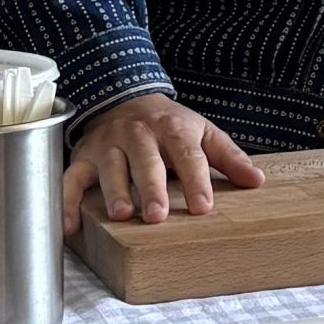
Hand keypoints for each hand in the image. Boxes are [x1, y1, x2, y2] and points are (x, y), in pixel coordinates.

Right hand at [61, 92, 262, 233]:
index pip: (187, 155)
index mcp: (172, 129)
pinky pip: (70, 178)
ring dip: (113, 191)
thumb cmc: (169, 125)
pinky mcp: (83, 156)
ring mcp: (108, 145)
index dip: (196, 180)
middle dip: (150, 188)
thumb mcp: (203, 132)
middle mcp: (138, 134)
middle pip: (145, 161)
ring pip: (109, 167)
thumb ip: (228, 157)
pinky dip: (66, 202)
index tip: (203, 206)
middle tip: (157, 215)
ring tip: (120, 215)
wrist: (126, 96)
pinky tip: (70, 227)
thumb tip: (257, 181)